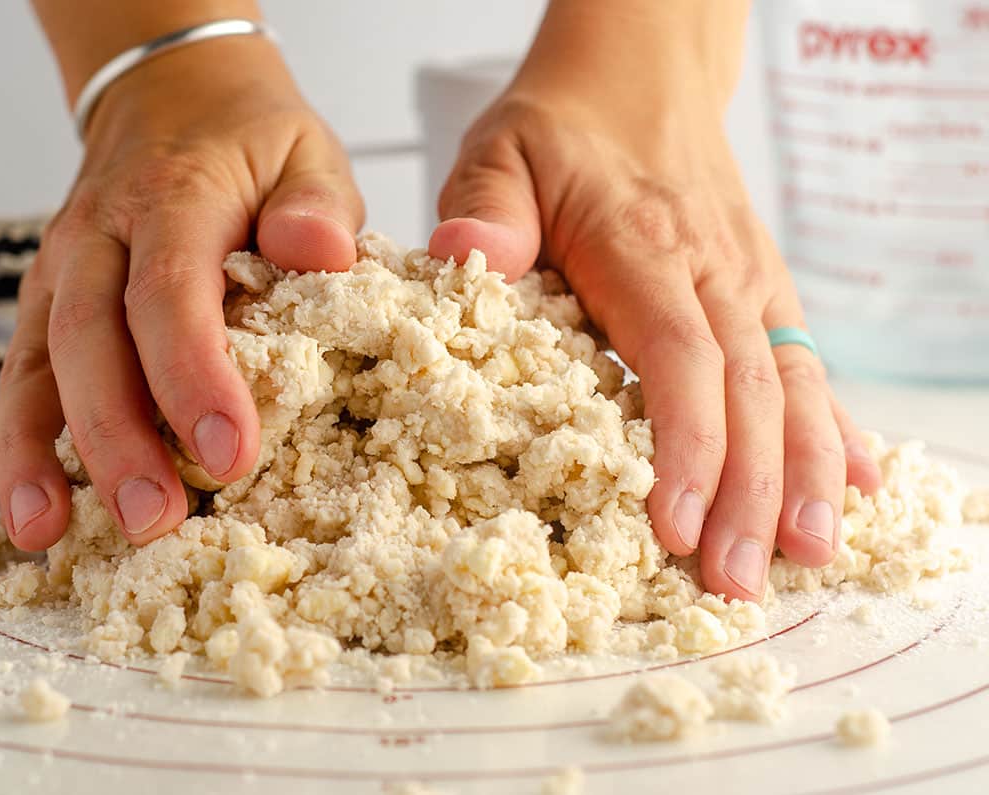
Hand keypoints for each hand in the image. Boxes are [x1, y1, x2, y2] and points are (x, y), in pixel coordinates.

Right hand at [0, 34, 362, 549]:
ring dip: (47, 456)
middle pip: (91, 340)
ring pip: (40, 366)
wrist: (171, 98)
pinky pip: (23, 379)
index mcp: (173, 199)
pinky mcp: (47, 306)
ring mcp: (62, 273)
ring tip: (56, 536)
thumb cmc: (251, 144)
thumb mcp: (306, 152)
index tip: (229, 451)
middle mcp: (100, 238)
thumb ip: (317, 202)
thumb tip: (321, 250)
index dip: (193, 374)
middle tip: (155, 519)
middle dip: (118, 437)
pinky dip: (20, 449)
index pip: (170, 290)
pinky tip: (30, 518)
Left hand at [429, 10, 881, 600]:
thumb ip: (488, 204)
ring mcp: (747, 282)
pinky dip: (834, 425)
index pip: (677, 357)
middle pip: (746, 392)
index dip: (684, 444)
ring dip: (803, 475)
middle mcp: (712, 271)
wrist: (637, 81)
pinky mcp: (760, 291)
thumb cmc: (561, 131)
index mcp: (645, 247)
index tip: (676, 523)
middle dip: (748, 493)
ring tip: (810, 554)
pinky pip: (807, 362)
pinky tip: (855, 483)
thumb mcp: (501, 151)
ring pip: (792, 386)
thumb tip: (470, 252)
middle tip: (737, 582)